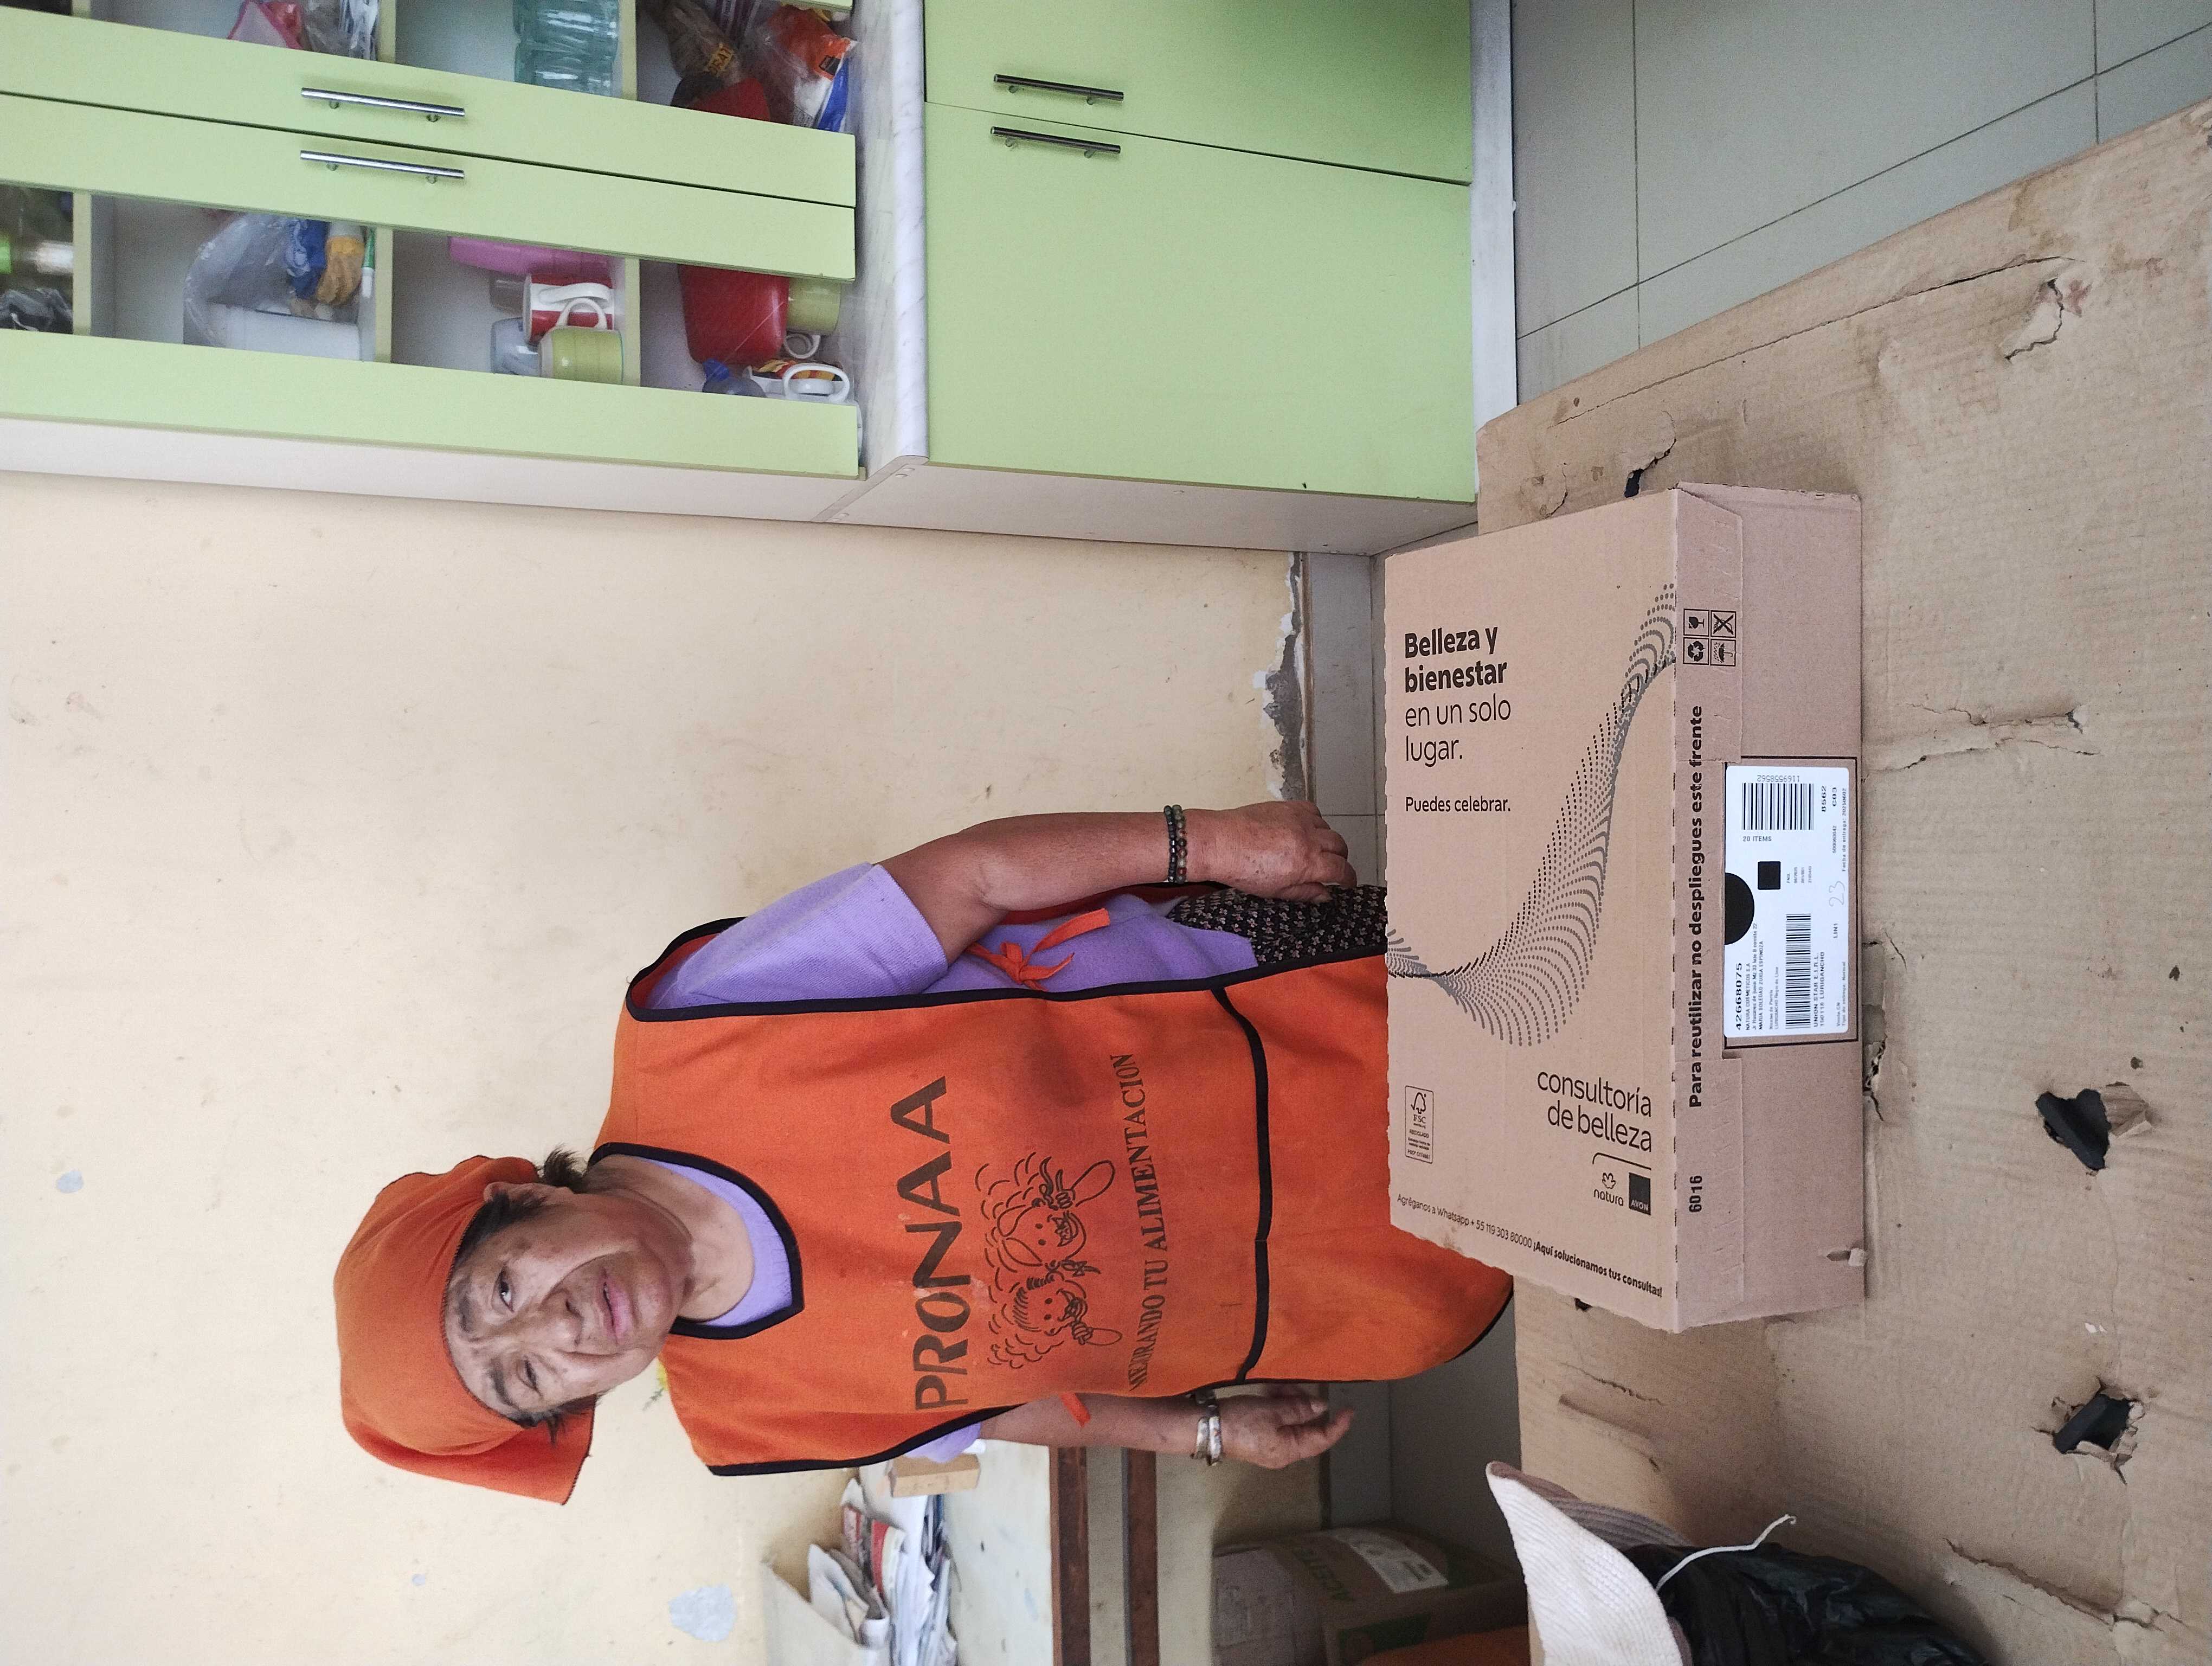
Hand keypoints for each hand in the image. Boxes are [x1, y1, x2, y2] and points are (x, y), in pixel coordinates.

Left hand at [1190, 802, 1353, 901]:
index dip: (1348, 878)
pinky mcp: (1288, 806)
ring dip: (1327, 840)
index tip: (1347, 883)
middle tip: (1331, 867)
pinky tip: (1305, 829)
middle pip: (1340, 846)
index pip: (1342, 869)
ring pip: (1328, 828)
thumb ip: (1305, 892)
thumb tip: (1326, 894)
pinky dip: (1315, 821)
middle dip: (1340, 859)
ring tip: (1316, 849)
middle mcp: (1308, 838)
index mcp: (1307, 862)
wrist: (1219, 842)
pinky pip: (1313, 811)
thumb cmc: (1242, 869)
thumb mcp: (1276, 891)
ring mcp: (1299, 819)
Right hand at [1218, 1385, 1353, 1468]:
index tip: (1350, 1410)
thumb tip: (1320, 1407)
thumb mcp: (1273, 1411)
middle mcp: (1284, 1452)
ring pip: (1292, 1422)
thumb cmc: (1243, 1420)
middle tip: (1293, 1387)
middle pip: (1306, 1428)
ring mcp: (1271, 1445)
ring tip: (1277, 1387)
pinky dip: (1278, 1407)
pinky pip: (1279, 1422)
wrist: (1207, 1428)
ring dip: (1289, 1402)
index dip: (1338, 1426)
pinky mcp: (1260, 1437)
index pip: (1323, 1439)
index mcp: (1291, 1450)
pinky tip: (1270, 1393)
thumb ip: (1299, 1409)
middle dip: (1305, 1405)